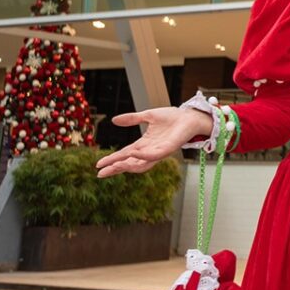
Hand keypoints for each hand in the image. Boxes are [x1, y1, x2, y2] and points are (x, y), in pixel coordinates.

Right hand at [95, 107, 212, 176]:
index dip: (112, 159)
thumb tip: (113, 120)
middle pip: (129, 163)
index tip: (98, 165)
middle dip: (115, 168)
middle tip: (100, 173)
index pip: (125, 154)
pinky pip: (154, 155)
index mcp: (144, 144)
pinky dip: (143, 156)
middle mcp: (150, 150)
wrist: (190, 116)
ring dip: (127, 165)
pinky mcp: (168, 149)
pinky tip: (133, 154)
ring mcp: (159, 151)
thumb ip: (132, 119)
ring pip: (140, 163)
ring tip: (114, 166)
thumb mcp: (148, 116)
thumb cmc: (172, 117)